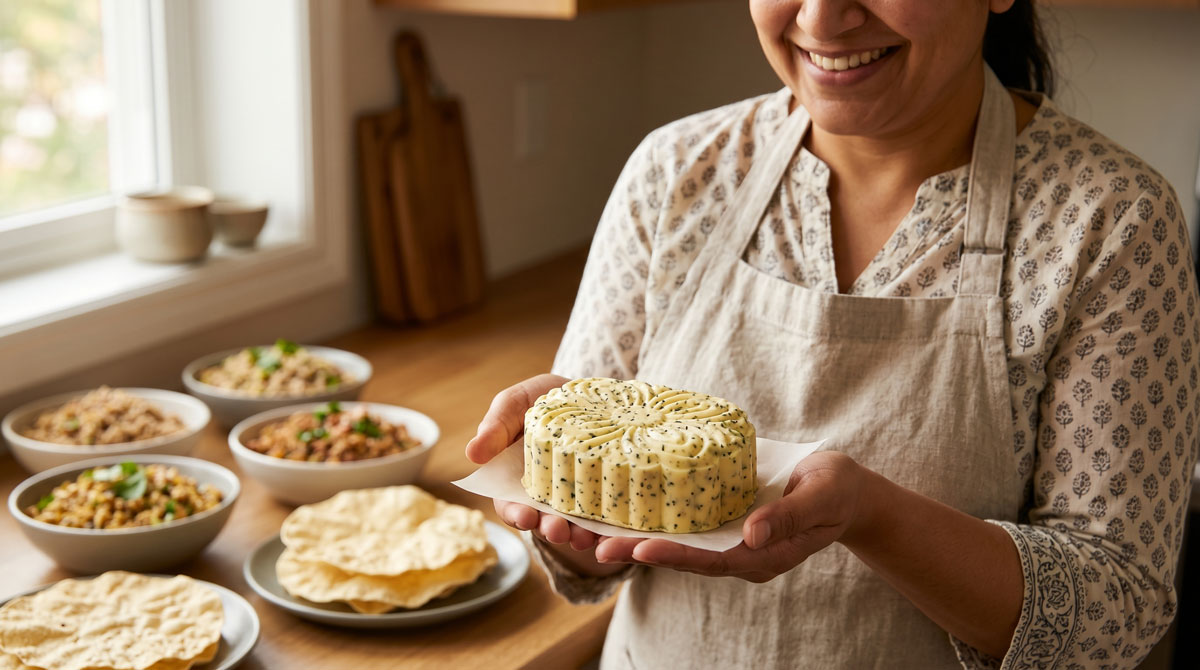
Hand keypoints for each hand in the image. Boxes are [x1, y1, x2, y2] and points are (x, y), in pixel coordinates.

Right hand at [466, 374, 621, 575]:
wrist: (596, 393)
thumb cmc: (548, 398)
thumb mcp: (517, 402)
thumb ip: (496, 425)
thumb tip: (472, 454)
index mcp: (520, 481)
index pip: (512, 506)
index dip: (516, 515)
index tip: (524, 517)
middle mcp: (549, 497)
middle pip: (545, 522)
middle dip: (550, 529)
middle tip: (557, 530)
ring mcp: (581, 500)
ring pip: (577, 527)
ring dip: (578, 535)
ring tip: (583, 536)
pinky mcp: (611, 498)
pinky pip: (610, 520)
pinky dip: (610, 530)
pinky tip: (612, 531)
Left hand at [594, 451, 871, 582]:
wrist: (844, 489)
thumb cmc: (837, 489)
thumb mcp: (822, 495)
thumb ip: (789, 516)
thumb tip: (753, 534)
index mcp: (762, 555)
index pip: (712, 561)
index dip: (676, 556)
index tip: (640, 549)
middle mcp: (738, 552)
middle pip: (682, 556)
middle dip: (639, 551)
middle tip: (595, 546)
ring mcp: (728, 538)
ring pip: (675, 541)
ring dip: (634, 536)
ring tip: (591, 530)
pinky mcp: (720, 519)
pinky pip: (682, 522)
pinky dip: (650, 516)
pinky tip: (619, 506)